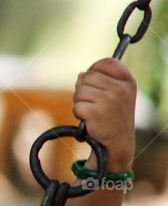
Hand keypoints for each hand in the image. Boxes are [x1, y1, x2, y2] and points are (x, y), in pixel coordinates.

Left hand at [73, 57, 136, 171]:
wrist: (116, 143)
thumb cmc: (113, 118)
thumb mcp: (117, 95)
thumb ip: (102, 81)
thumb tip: (81, 74)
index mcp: (127, 81)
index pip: (106, 62)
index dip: (95, 69)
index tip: (95, 81)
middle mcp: (120, 89)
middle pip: (87, 76)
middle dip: (83, 89)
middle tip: (92, 102)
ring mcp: (109, 100)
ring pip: (79, 91)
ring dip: (80, 102)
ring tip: (92, 112)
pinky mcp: (97, 113)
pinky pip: (77, 106)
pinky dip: (78, 113)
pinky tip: (89, 120)